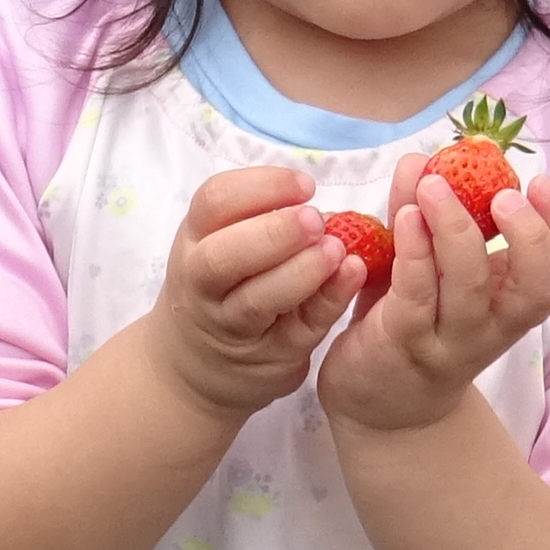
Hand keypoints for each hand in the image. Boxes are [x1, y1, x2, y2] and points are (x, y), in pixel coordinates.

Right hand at [145, 162, 364, 427]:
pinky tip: (353, 275)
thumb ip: (258, 217)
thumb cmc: (223, 286)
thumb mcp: (221, 243)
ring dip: (300, 272)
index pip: (214, 201)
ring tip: (337, 250)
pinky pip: (299, 329)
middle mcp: (202, 281)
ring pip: (256, 301)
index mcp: (196, 238)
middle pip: (223, 255)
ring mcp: (231, 324)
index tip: (306, 185)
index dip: (261, 186)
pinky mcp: (269, 355)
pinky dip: (328, 300)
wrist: (198, 363)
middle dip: (273, 232)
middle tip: (316, 220)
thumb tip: (315, 194)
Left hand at [317, 169, 549, 433]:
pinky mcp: (404, 343)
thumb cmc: (410, 322)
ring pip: (471, 290)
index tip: (541, 183)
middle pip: (538, 289)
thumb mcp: (422, 263)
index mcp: (510, 299)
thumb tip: (422, 160)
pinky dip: (414, 253)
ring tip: (433, 187)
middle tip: (503, 195)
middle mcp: (492, 324)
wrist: (380, 404)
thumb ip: (420, 213)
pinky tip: (404, 217)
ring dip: (457, 231)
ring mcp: (449, 338)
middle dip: (531, 237)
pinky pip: (417, 296)